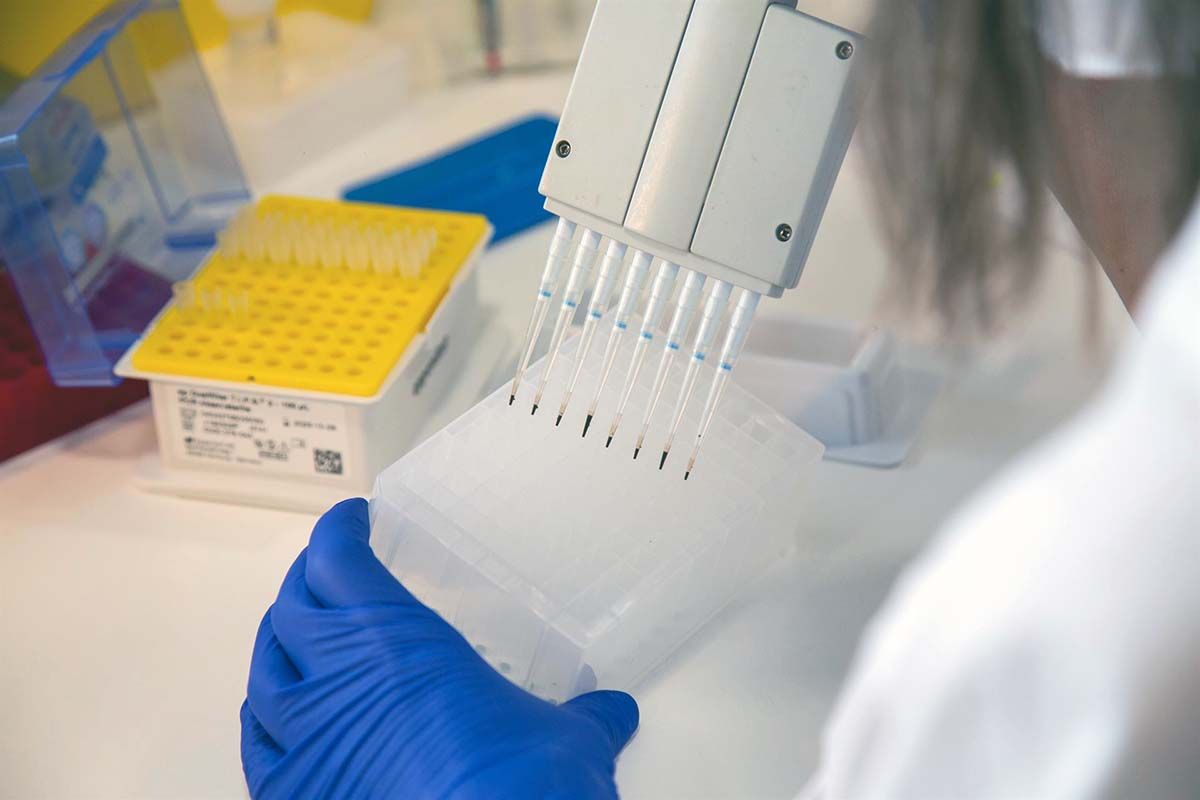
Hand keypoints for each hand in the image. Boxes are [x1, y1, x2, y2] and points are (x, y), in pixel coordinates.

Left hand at [240, 498, 638, 798]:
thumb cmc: (517, 785)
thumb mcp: (565, 738)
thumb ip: (585, 716)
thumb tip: (611, 713)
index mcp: (393, 639)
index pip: (338, 558)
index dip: (338, 530)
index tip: (351, 521)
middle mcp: (336, 677)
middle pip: (293, 604)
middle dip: (308, 578)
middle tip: (327, 570)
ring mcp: (304, 738)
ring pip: (264, 668)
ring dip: (279, 642)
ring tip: (295, 632)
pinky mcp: (290, 793)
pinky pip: (255, 740)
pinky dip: (262, 717)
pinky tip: (272, 713)